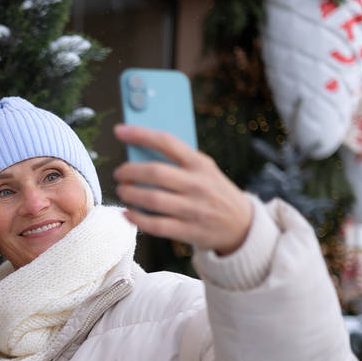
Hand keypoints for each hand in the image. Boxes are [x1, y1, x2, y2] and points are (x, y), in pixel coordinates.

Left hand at [112, 124, 252, 255]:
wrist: (242, 225)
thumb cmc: (214, 193)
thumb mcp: (205, 171)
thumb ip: (178, 163)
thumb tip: (138, 154)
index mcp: (200, 164)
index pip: (167, 142)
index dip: (140, 134)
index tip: (120, 130)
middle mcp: (197, 184)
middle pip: (155, 173)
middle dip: (129, 172)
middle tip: (119, 173)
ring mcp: (193, 209)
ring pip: (152, 199)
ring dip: (130, 194)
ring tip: (122, 191)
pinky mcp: (188, 230)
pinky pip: (156, 225)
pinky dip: (137, 219)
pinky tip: (127, 213)